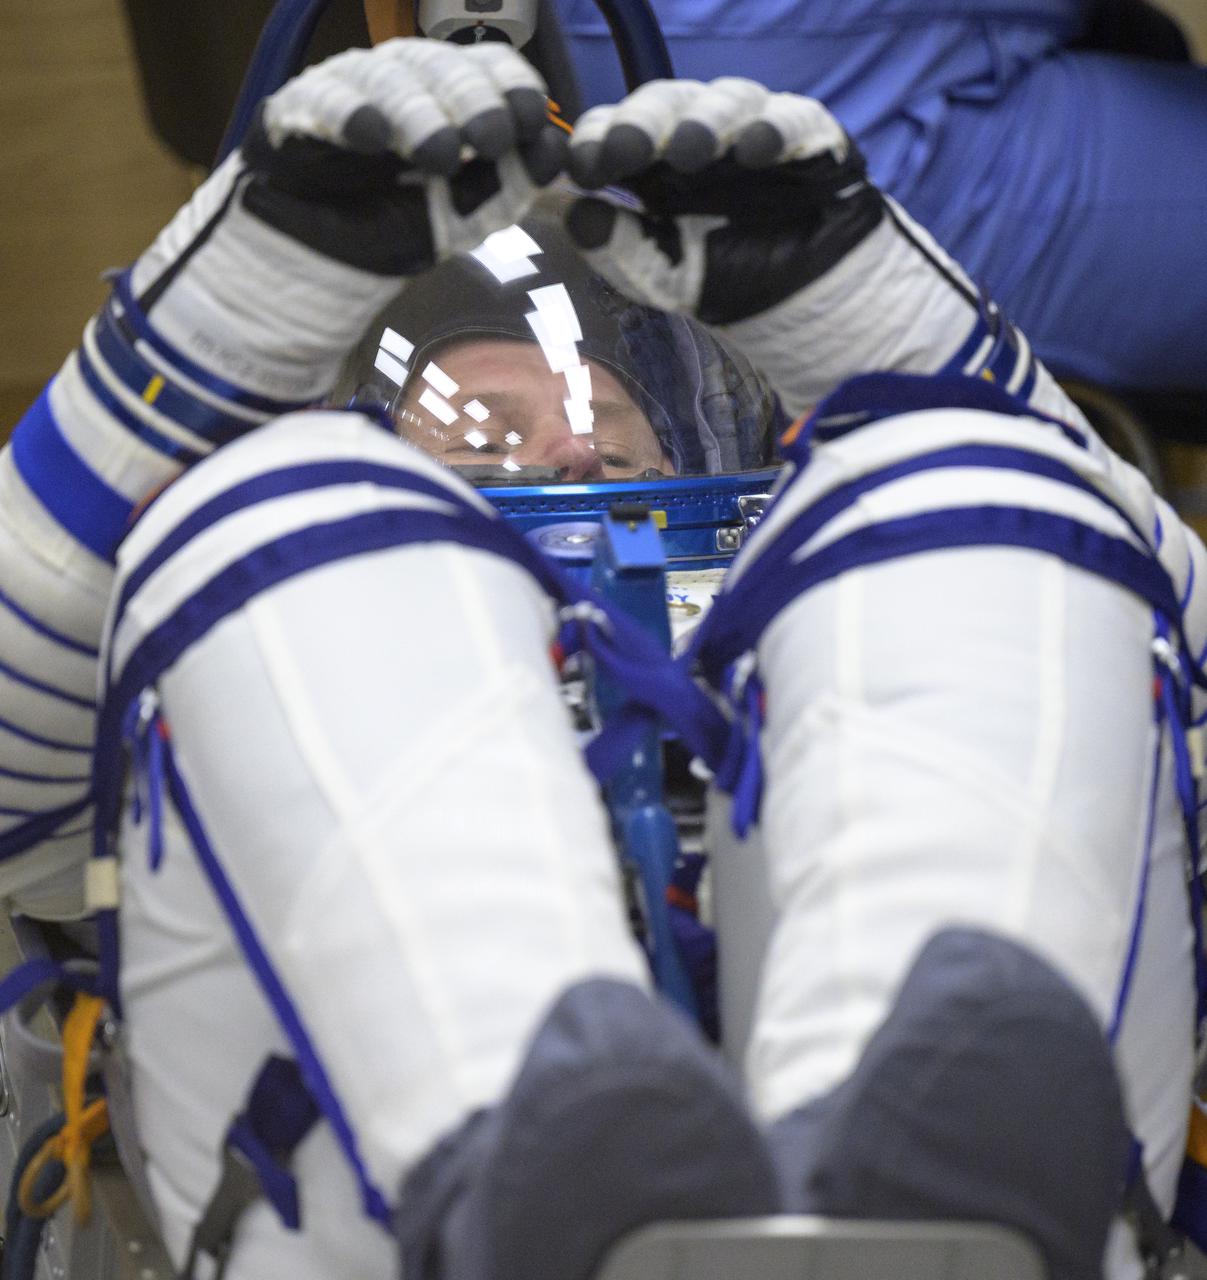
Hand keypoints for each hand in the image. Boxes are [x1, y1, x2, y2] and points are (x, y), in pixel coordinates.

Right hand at [129, 39, 566, 402]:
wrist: (317, 262)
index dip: (511, 87)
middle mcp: (401, 81)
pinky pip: (322, 100)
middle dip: (471, 99)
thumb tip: (553, 152)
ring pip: (387, 77)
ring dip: (418, 112)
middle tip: (491, 136)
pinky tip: (370, 136)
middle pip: (440, 65)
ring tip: (440, 152)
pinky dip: (347, 113)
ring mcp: (348, 89)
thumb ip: (507, 186)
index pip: (487, 68)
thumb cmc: (394, 227)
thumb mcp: (464, 216)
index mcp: (448, 95)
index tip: (529, 120)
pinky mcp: (297, 110)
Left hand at [563, 79, 882, 327]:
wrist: (804, 306)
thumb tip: (574, 217)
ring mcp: (757, 131)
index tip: (586, 169)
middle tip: (626, 149)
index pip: (619, 130)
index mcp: (658, 165)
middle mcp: (704, 137)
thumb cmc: (730, 280)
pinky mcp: (813, 141)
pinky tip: (756, 149)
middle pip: (666, 102)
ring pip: (729, 100)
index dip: (598, 140)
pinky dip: (775, 128)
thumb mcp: (663, 276)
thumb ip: (619, 250)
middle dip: (643, 121)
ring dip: (706, 120)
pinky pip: (795, 119)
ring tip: (690, 150)